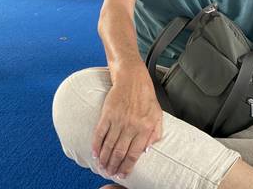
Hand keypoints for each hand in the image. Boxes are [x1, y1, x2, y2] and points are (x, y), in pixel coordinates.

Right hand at [92, 64, 162, 178]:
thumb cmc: (145, 96)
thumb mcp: (157, 114)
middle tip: (110, 172)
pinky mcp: (107, 114)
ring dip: (104, 159)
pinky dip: (96, 145)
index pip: (134, 154)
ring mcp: (118, 120)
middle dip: (114, 166)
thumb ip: (156, 133)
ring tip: (102, 166)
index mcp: (145, 128)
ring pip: (109, 146)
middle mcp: (131, 126)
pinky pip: (100, 134)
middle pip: (120, 153)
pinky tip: (95, 153)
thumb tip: (147, 151)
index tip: (123, 174)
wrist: (132, 78)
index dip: (127, 167)